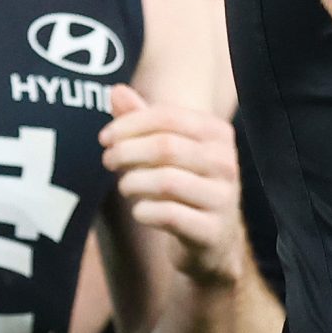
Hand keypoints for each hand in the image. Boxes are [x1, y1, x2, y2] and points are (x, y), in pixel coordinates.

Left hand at [99, 85, 249, 286]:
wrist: (213, 242)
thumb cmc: (184, 184)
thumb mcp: (166, 149)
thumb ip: (142, 119)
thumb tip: (116, 90)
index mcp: (217, 133)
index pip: (167, 116)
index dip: (129, 124)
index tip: (105, 138)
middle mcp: (226, 162)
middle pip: (165, 146)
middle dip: (126, 152)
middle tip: (108, 161)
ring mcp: (224, 198)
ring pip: (166, 181)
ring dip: (133, 182)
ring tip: (124, 186)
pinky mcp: (213, 230)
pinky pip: (169, 215)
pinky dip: (144, 211)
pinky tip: (140, 210)